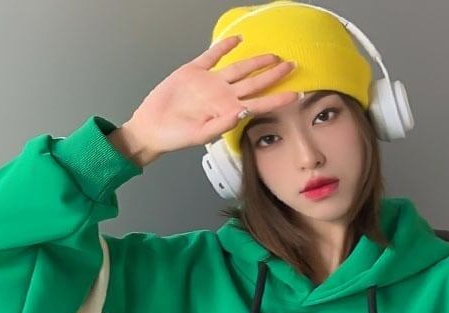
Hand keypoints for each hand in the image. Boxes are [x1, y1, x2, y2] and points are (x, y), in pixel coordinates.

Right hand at [123, 35, 299, 159]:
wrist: (152, 127)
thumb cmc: (176, 137)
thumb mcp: (201, 135)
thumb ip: (223, 123)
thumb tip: (243, 111)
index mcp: (228, 112)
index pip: (260, 104)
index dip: (278, 99)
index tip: (297, 95)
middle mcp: (223, 96)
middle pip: (255, 83)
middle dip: (274, 75)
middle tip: (293, 66)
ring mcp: (210, 82)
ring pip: (239, 68)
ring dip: (256, 61)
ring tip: (273, 55)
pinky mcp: (194, 70)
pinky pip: (213, 55)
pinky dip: (225, 46)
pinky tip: (238, 39)